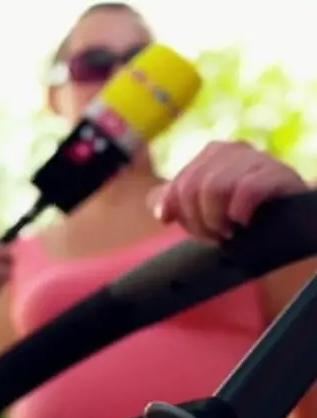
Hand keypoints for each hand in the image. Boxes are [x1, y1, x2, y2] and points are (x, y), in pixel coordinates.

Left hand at [151, 140, 307, 242]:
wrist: (287, 222)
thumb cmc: (241, 213)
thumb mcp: (202, 208)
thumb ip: (173, 202)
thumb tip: (160, 211)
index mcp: (212, 153)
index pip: (179, 187)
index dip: (183, 216)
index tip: (198, 232)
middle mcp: (233, 149)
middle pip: (191, 189)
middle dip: (199, 222)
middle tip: (215, 236)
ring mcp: (257, 158)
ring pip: (213, 190)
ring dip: (218, 221)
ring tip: (230, 232)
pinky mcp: (278, 173)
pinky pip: (245, 190)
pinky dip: (240, 213)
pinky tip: (245, 222)